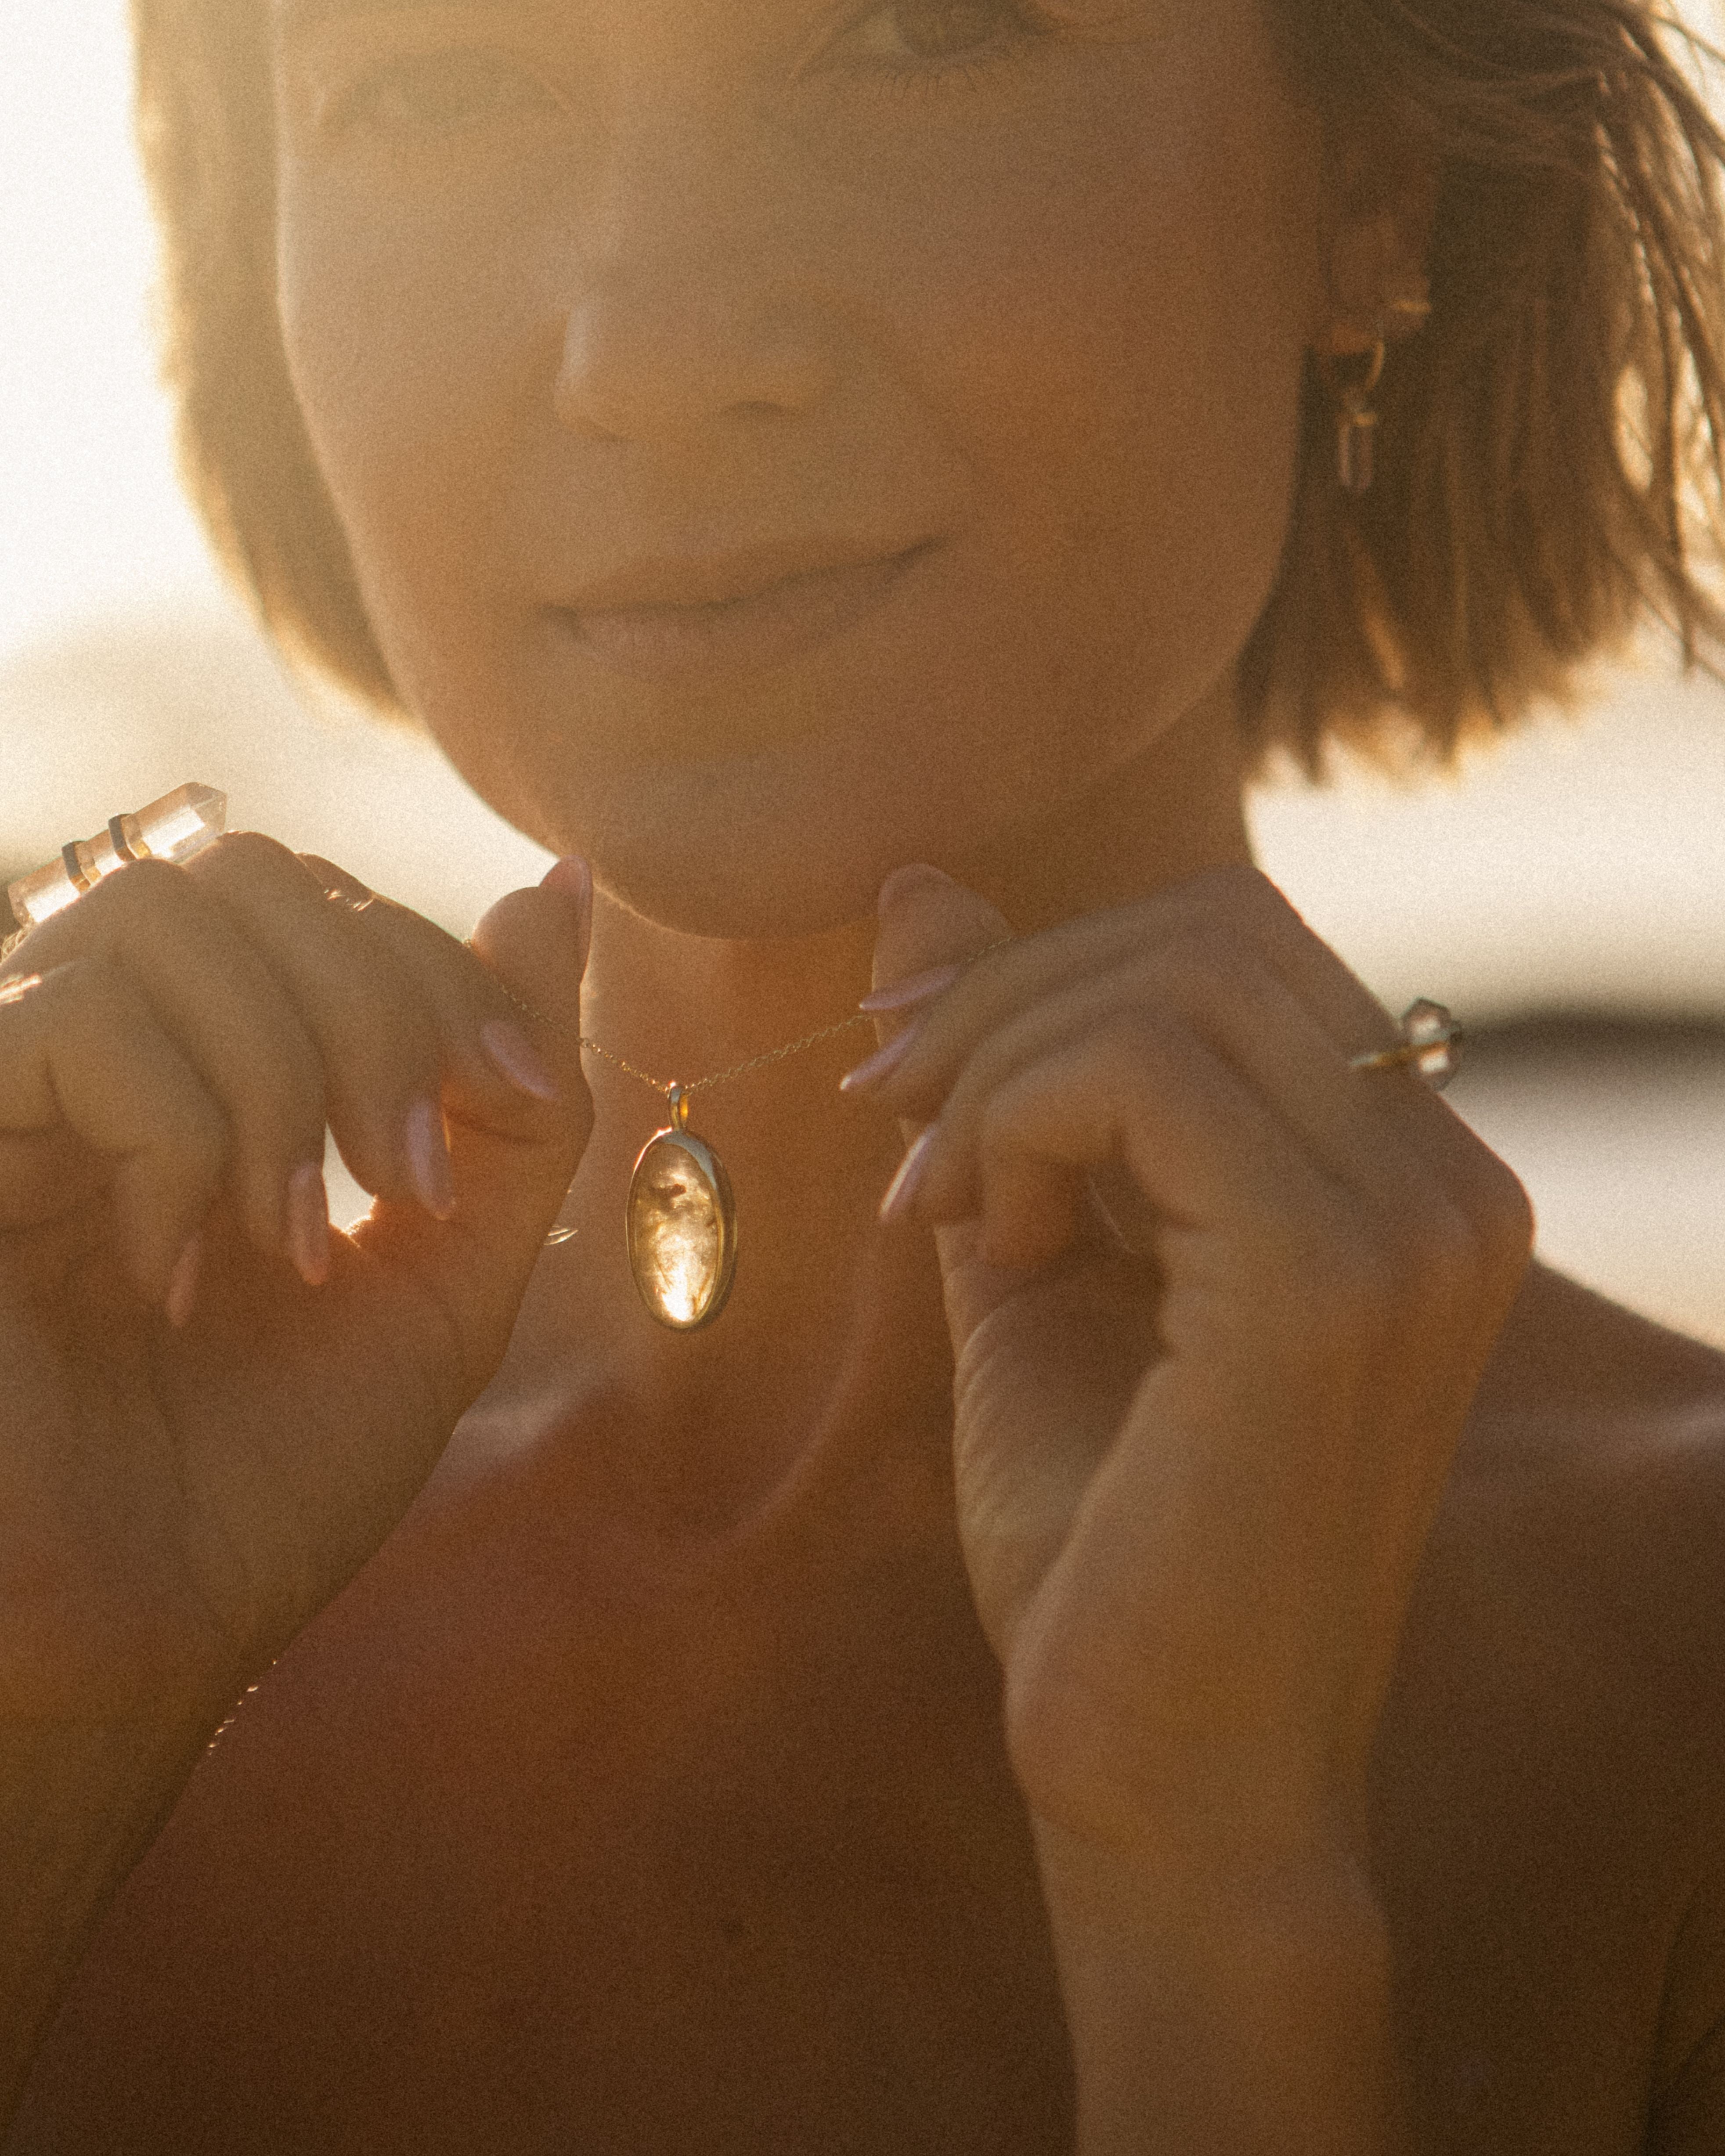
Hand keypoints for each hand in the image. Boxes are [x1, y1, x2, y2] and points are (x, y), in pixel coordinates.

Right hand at [0, 836, 592, 1734]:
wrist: (137, 1634)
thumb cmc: (273, 1473)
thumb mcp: (450, 1267)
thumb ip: (514, 1087)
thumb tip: (565, 886)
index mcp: (210, 1070)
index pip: (330, 898)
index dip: (445, 974)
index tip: (511, 1108)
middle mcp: (100, 1049)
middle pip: (258, 869)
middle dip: (385, 1005)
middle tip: (414, 1177)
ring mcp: (10, 1081)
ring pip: (168, 905)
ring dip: (284, 1070)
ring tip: (292, 1235)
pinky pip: (83, 1016)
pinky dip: (180, 1137)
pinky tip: (174, 1268)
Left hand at [856, 862, 1531, 1867]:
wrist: (1159, 1777)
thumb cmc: (1102, 1543)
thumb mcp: (1026, 1255)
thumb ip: (997, 1075)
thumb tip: (918, 895)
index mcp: (1405, 1175)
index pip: (1232, 944)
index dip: (1050, 977)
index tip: (919, 1093)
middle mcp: (1445, 1178)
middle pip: (1206, 928)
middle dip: (1007, 998)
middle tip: (897, 1121)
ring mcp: (1411, 1222)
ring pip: (1165, 979)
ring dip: (996, 1062)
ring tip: (943, 1202)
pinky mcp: (1330, 1277)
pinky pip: (1134, 1072)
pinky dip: (1013, 1122)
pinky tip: (985, 1240)